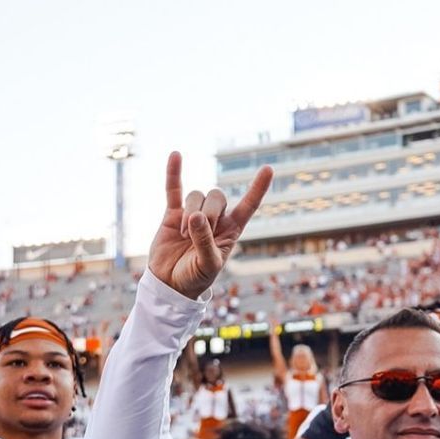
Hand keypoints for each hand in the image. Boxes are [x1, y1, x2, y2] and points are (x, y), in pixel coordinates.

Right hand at [148, 153, 272, 299]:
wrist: (170, 283)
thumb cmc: (196, 277)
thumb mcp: (208, 264)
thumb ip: (205, 242)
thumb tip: (196, 216)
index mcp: (232, 230)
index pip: (248, 204)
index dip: (258, 188)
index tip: (269, 168)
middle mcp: (215, 218)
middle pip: (218, 196)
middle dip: (209, 212)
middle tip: (200, 232)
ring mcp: (193, 214)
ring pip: (196, 195)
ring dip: (189, 213)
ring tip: (182, 236)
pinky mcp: (173, 214)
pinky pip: (174, 189)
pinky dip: (174, 173)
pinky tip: (175, 155)